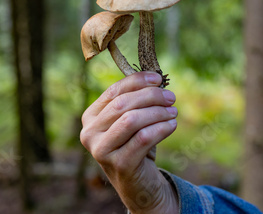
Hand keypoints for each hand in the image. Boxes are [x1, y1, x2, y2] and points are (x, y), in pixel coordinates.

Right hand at [80, 71, 178, 213]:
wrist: (138, 184)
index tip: (158, 79)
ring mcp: (101, 150)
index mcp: (90, 117)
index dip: (137, 81)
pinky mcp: (118, 165)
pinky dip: (161, 128)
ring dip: (157, 112)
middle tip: (171, 97)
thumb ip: (137, 101)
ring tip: (173, 112)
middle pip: (122, 104)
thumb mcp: (132, 121)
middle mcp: (89, 133)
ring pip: (132, 120)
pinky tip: (172, 125)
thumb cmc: (135, 146)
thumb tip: (155, 79)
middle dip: (150, 96)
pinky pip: (143, 139)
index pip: (113, 91)